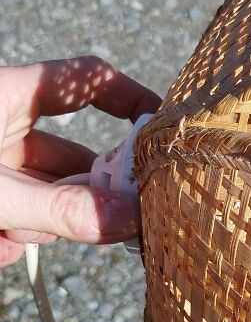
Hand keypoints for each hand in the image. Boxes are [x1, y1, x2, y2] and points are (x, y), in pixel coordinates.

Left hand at [0, 56, 161, 268]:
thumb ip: (60, 209)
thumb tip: (130, 220)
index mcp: (7, 95)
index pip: (85, 80)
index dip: (128, 97)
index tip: (163, 130)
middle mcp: (3, 126)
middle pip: (72, 157)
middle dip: (80, 195)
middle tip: (103, 220)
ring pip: (45, 197)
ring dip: (37, 227)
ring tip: (5, 238)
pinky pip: (17, 219)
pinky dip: (10, 240)